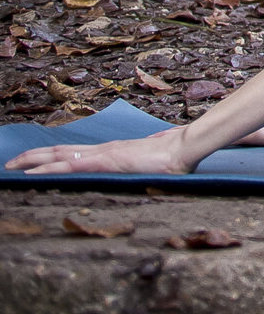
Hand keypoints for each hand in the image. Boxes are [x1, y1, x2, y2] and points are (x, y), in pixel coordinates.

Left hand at [4, 125, 194, 176]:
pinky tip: (32, 174)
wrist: (186, 149)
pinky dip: (48, 170)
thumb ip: (144, 160)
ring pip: (61, 157)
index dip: (53, 156)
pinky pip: (70, 167)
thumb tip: (147, 158)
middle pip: (62, 151)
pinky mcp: (105, 162)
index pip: (76, 152)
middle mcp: (103, 151)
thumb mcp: (151, 163)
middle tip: (10, 163)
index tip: (33, 162)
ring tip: (12, 167)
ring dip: (34, 162)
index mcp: (111, 152)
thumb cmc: (174, 158)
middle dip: (34, 157)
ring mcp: (103, 155)